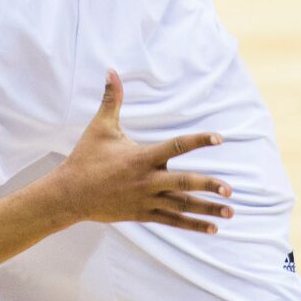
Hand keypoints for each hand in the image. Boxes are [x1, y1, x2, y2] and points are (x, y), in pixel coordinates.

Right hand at [51, 72, 232, 232]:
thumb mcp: (99, 127)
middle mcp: (147, 180)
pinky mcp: (143, 214)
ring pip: (182, 206)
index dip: (198, 141)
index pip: (175, 146)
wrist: (70, 194)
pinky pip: (172, 221)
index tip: (219, 138)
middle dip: (208, 186)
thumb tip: (111, 70)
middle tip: (230, 188)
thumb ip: (112, 99)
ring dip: (207, 209)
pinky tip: (212, 229)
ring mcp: (146, 200)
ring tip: (230, 212)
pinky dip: (192, 225)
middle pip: (184, 183)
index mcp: (140, 158)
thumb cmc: (85, 158)